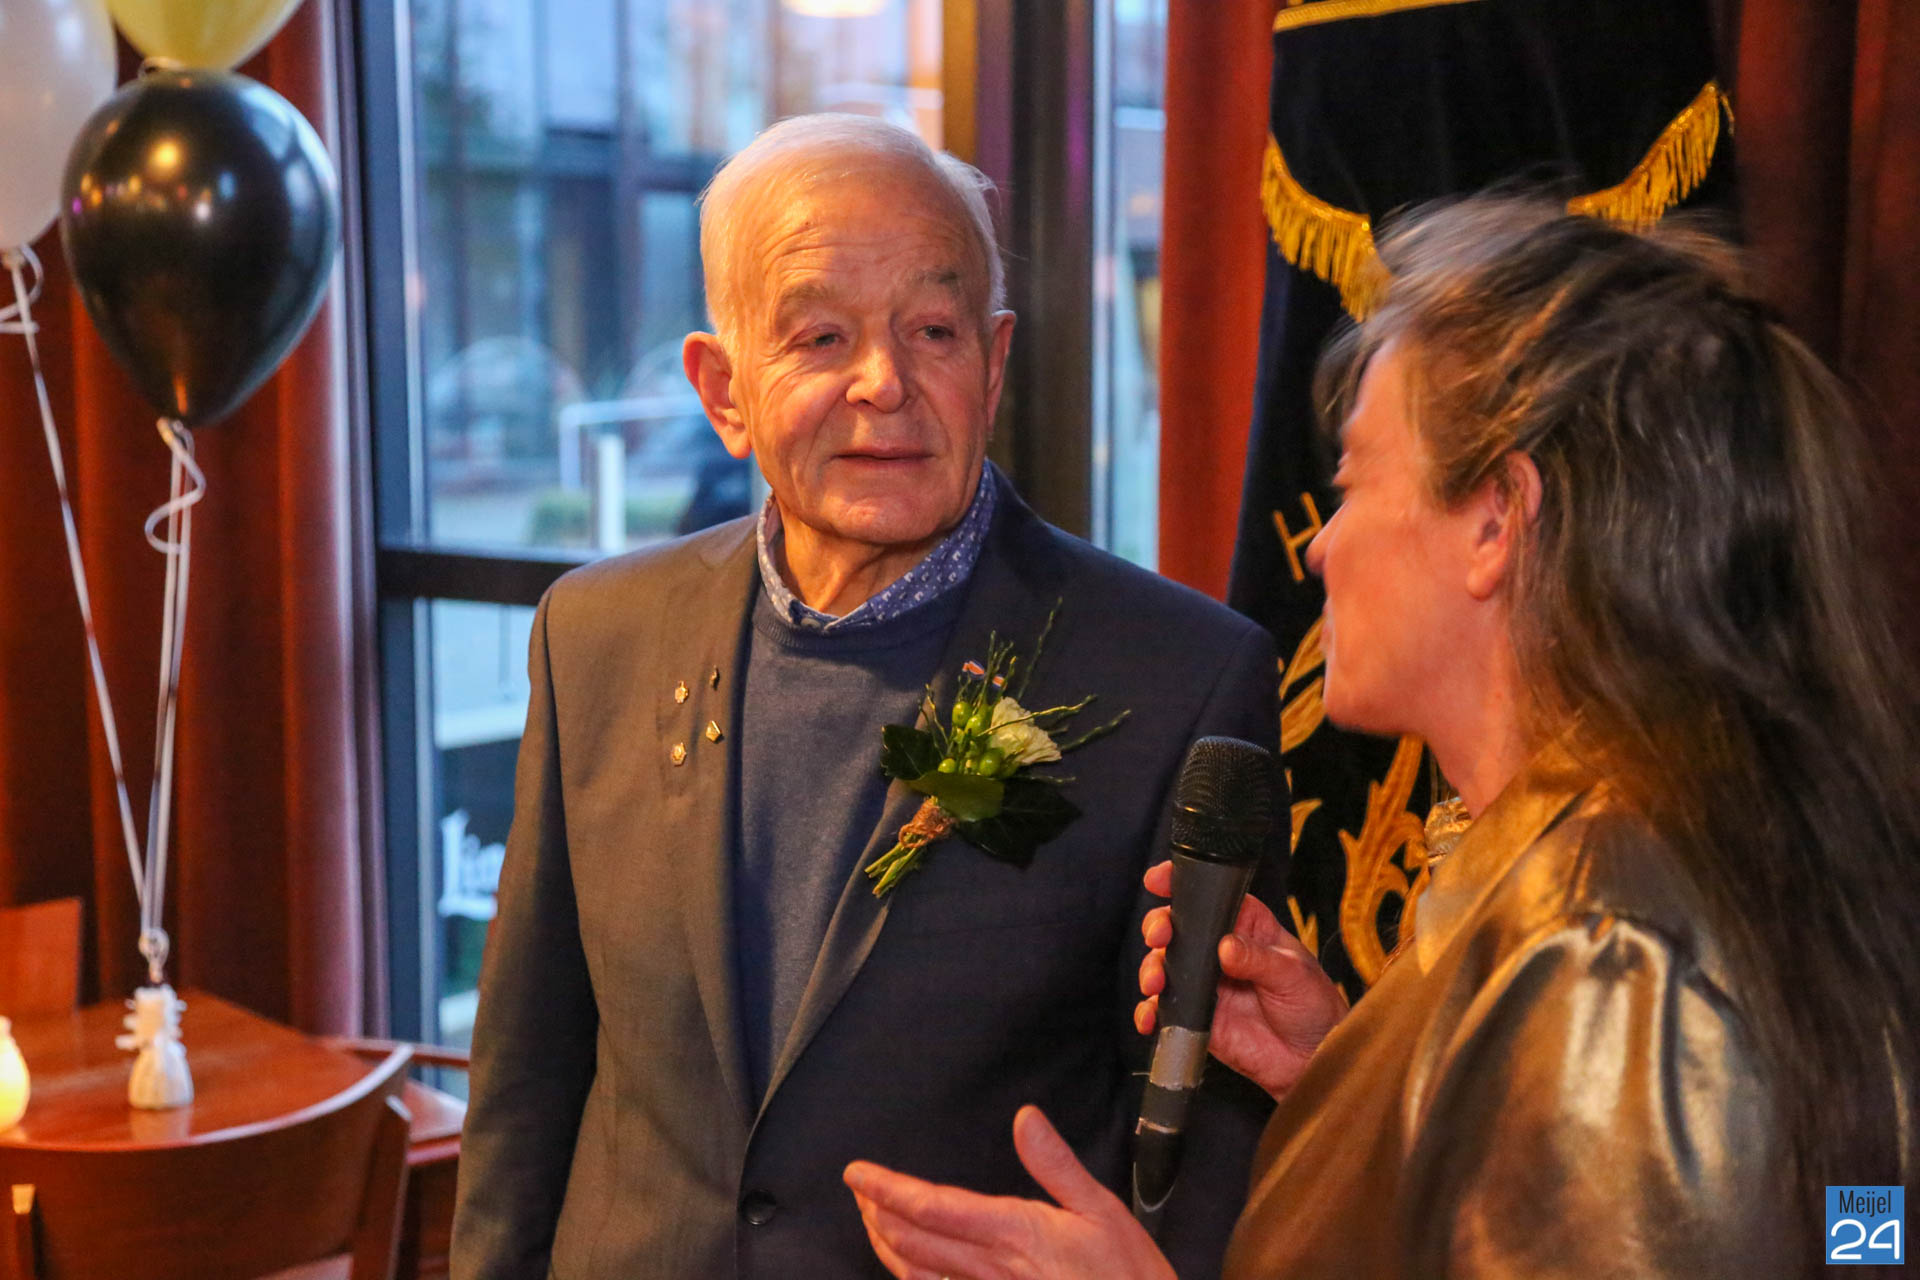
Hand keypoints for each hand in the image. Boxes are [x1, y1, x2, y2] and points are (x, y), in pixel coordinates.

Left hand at [844, 1105, 1176, 1279]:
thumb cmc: (1127, 1278)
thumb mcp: (1103, 1211)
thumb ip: (1056, 1165)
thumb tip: (1025, 1118)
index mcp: (1014, 1232)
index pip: (931, 1207)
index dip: (886, 1189)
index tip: (857, 1172)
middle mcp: (990, 1269)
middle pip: (909, 1242)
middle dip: (874, 1213)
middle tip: (858, 1189)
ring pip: (915, 1273)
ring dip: (885, 1244)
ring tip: (871, 1218)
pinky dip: (911, 1276)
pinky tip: (908, 1265)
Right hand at [1134, 860, 1347, 1099]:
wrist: (1313, 1060)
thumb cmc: (1314, 1006)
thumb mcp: (1294, 974)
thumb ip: (1258, 959)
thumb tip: (1226, 947)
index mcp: (1247, 926)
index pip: (1212, 897)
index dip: (1183, 884)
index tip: (1159, 879)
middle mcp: (1220, 951)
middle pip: (1180, 928)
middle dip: (1160, 927)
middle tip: (1160, 936)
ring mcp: (1207, 984)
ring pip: (1165, 967)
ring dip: (1152, 970)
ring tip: (1156, 982)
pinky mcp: (1198, 1017)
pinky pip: (1166, 1011)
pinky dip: (1151, 1013)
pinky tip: (1150, 1018)